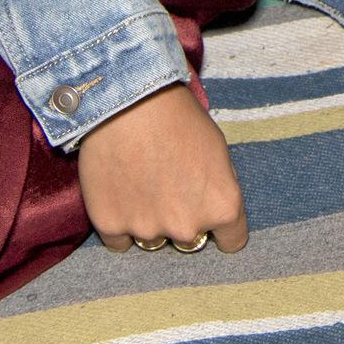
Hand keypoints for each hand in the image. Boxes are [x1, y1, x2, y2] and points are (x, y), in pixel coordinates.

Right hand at [76, 83, 249, 253]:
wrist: (130, 102)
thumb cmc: (179, 118)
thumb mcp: (219, 150)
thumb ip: (217, 188)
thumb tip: (209, 205)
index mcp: (222, 207)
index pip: (232, 241)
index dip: (222, 228)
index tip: (209, 215)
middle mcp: (187, 227)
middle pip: (189, 238)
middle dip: (182, 219)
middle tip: (167, 186)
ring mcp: (147, 230)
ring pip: (152, 239)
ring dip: (149, 221)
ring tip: (140, 183)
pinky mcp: (111, 226)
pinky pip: (119, 240)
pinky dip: (118, 222)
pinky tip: (119, 193)